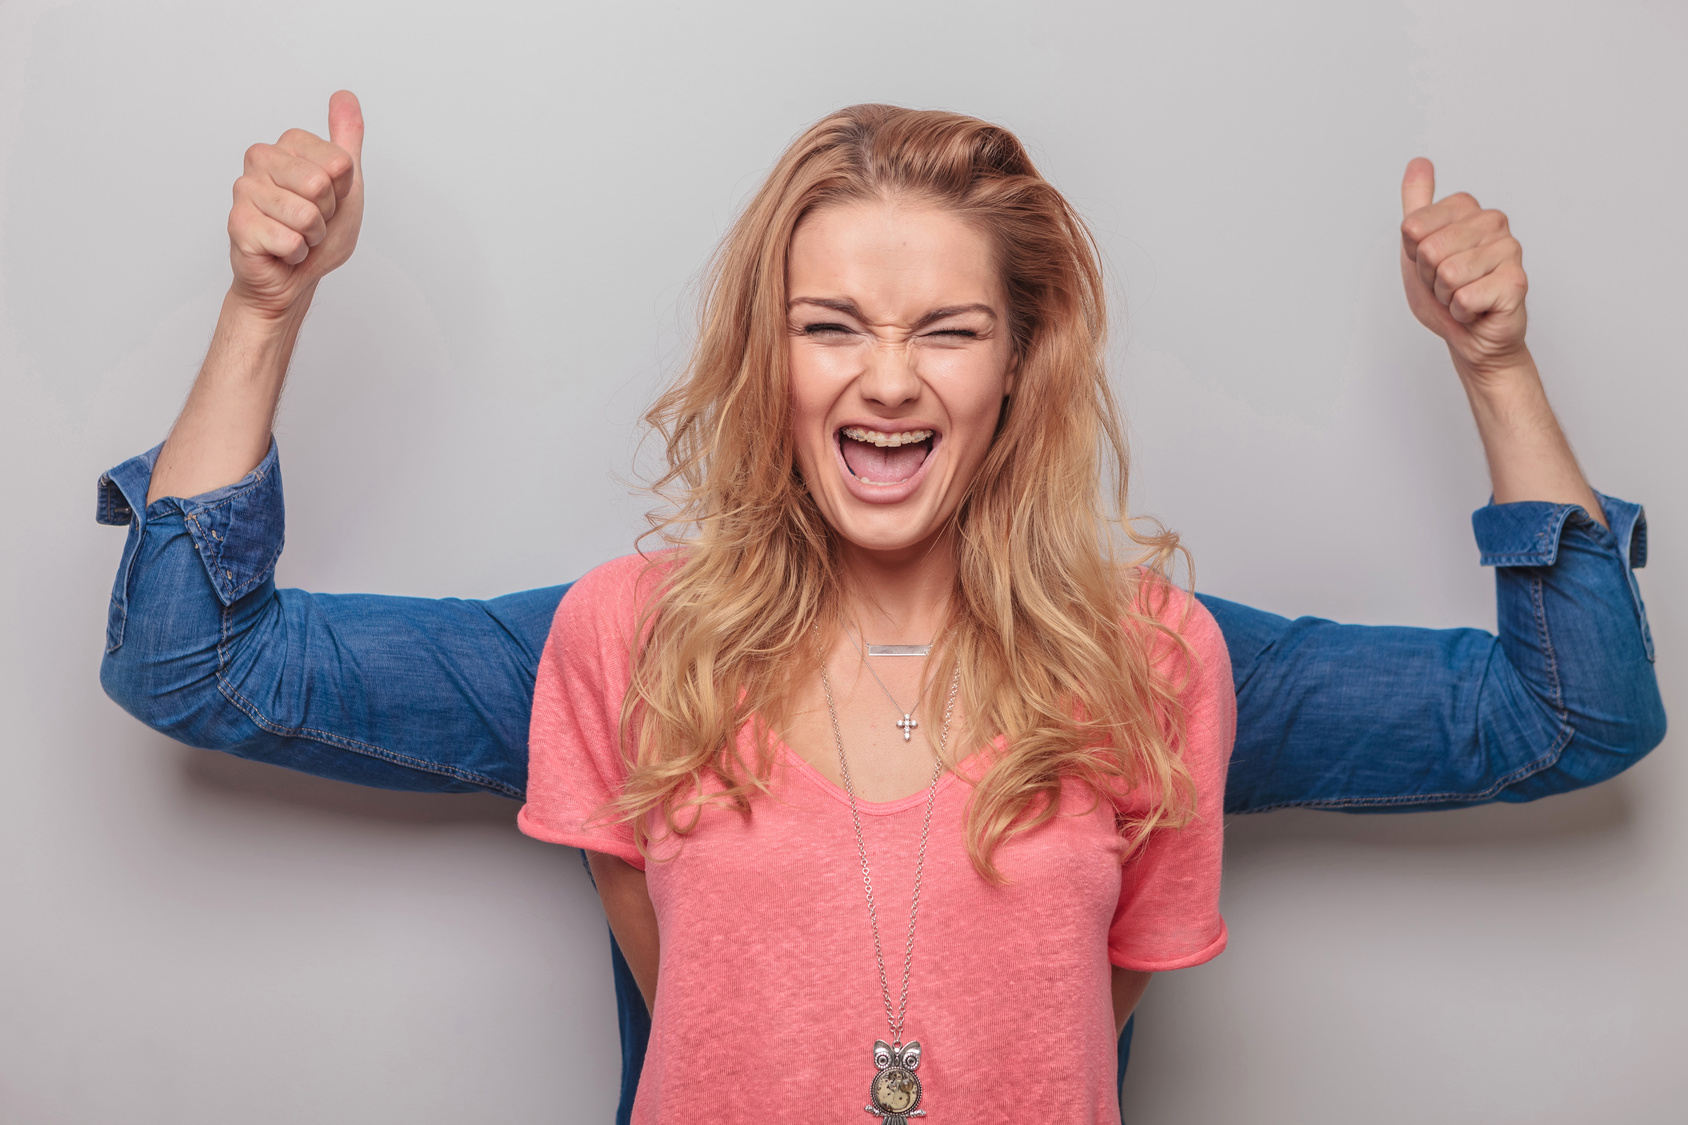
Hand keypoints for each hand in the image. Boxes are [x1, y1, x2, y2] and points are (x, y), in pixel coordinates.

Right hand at [227, 90, 364, 318]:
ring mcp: (245, 190)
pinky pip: (290, 240)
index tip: (326, 201)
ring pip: (306, 215)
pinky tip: (282, 250)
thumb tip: (345, 96)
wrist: (294, 277)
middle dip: (326, 214)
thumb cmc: (317, 233)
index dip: (342, 191)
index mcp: (287, 146)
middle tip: (310, 221)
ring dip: (311, 236)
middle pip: (321, 184)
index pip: (339, 162)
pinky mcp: (238, 224)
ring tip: (296, 234)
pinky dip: (297, 254)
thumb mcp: (346, 183)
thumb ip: (347, 139)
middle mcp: (260, 160)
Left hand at [1398, 158, 1527, 383]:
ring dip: (1446, 296)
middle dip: (1429, 277)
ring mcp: (1510, 249)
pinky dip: (1461, 312)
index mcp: (1468, 209)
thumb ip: (1417, 203)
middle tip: (1448, 284)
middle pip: (1429, 250)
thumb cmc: (1445, 293)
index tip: (1432, 265)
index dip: (1414, 256)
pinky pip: (1464, 297)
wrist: (1470, 336)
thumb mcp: (1417, 245)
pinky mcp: (1516, 281)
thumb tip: (1419, 162)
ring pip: (1447, 274)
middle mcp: (1493, 222)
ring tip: (1462, 295)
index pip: (1413, 227)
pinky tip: (1476, 309)